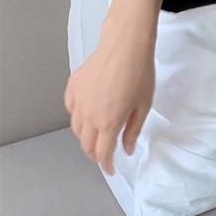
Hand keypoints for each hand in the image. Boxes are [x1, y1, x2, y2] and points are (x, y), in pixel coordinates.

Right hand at [63, 0, 160, 174]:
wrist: (125, 46)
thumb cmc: (138, 72)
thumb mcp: (144, 106)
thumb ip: (133, 130)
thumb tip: (126, 148)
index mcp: (108, 121)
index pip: (102, 153)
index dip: (107, 164)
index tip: (111, 169)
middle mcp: (89, 114)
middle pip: (86, 144)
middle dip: (96, 153)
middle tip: (106, 154)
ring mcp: (78, 100)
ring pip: (76, 128)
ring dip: (86, 136)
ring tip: (99, 135)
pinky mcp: (73, 87)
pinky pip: (71, 109)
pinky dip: (78, 117)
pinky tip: (89, 113)